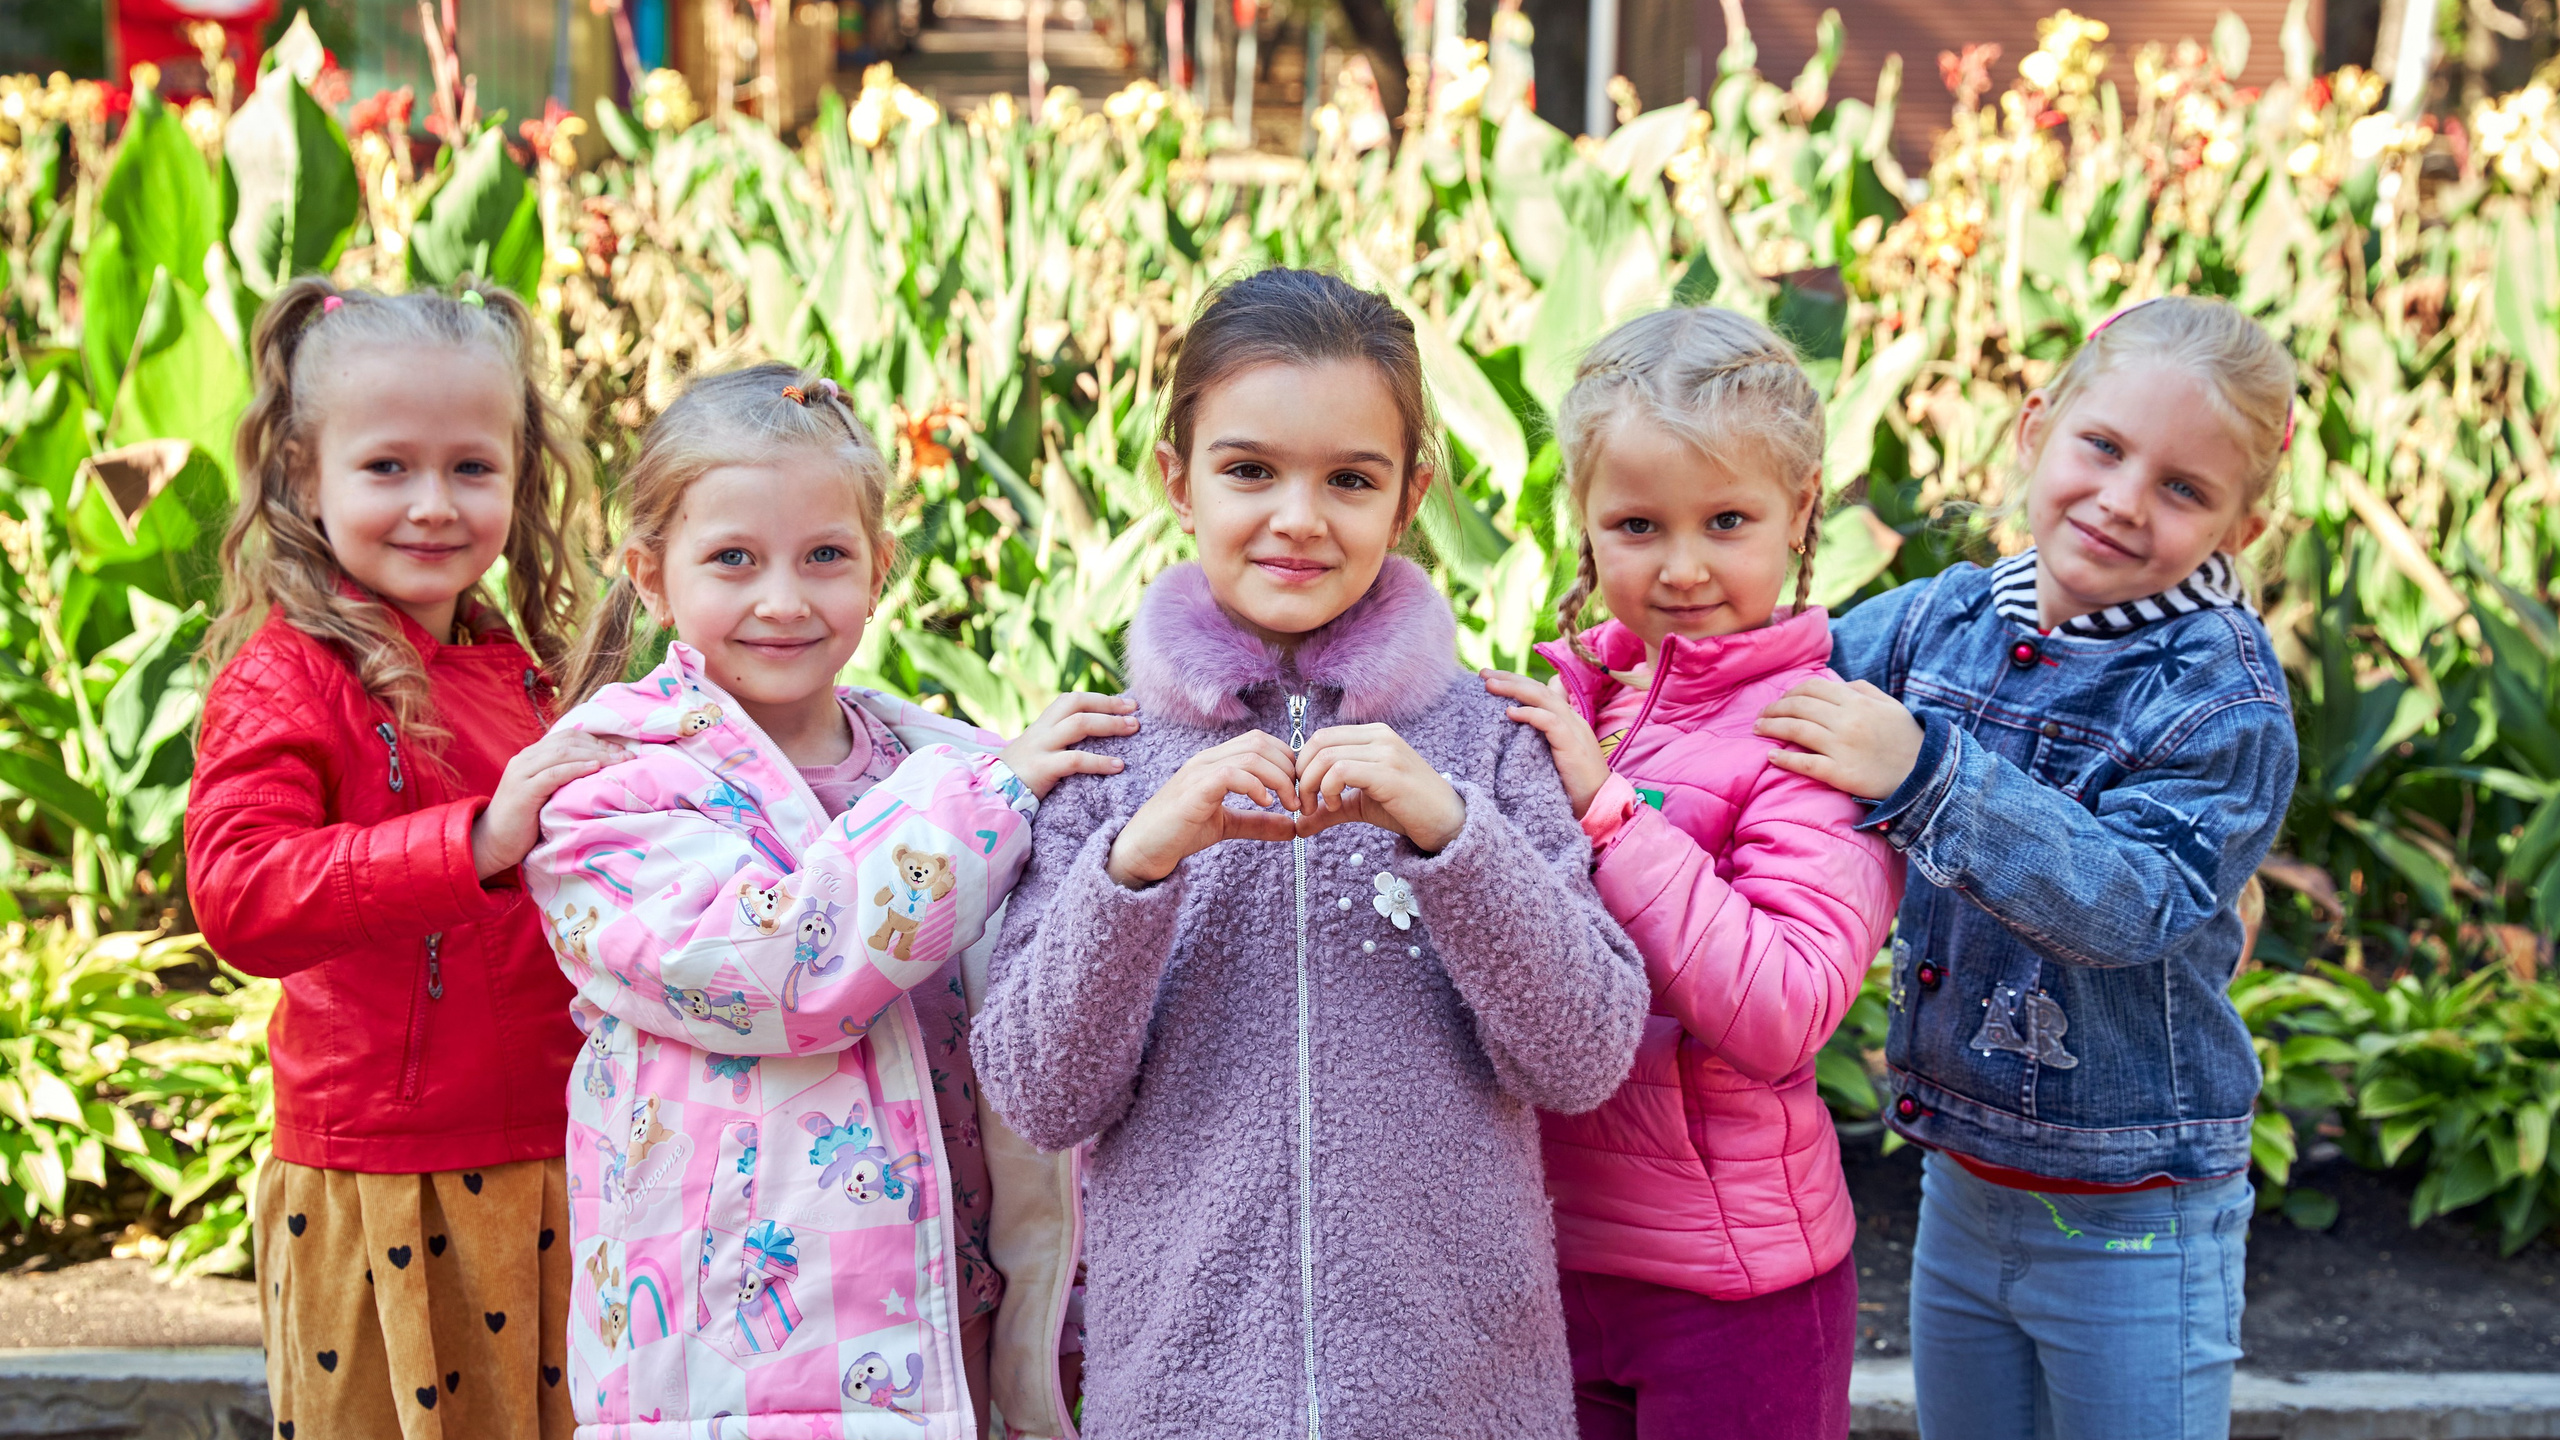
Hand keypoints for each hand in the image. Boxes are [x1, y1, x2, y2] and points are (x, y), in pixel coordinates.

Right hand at [472, 730, 633, 878]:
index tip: (622, 751)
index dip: (597, 741)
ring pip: (563, 753)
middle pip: (569, 741)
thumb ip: (564, 779)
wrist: (492, 842)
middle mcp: (525, 758)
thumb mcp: (546, 793)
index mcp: (532, 755)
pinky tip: (594, 769)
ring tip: (619, 761)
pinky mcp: (523, 791)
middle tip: (628, 756)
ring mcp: (522, 773)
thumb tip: (601, 773)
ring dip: (595, 755)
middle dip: (602, 747)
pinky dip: (575, 768)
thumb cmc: (525, 821)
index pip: (569, 737)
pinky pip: (552, 773)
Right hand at [998, 692, 1139, 797]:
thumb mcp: (1038, 750)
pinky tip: (1118, 766)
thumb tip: (1096, 737)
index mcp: (1043, 723)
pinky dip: (1100, 761)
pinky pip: (1075, 760)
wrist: (991, 793)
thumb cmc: (1021, 774)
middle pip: (1077, 703)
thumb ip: (1059, 741)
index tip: (1127, 703)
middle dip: (1109, 705)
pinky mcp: (1042, 768)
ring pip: (1079, 724)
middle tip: (1135, 712)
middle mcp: (1042, 729)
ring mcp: (1041, 747)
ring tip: (1133, 729)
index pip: (1073, 699)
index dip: (1101, 698)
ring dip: (1110, 725)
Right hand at [1106, 731, 1300, 886]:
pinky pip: (1232, 774)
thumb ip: (1258, 822)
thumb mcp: (1228, 824)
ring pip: (1251, 755)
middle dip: (1288, 768)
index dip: (1286, 760)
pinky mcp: (1194, 790)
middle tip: (1299, 799)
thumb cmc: (1179, 832)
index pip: (1259, 741)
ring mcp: (1199, 771)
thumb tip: (1293, 828)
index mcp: (1215, 761)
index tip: (1298, 789)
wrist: (1143, 849)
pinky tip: (1266, 804)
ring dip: (1279, 779)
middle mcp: (1207, 759)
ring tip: (1289, 805)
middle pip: (1259, 742)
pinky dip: (1256, 786)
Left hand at [1293, 724, 1465, 852]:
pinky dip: (1327, 790)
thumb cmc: (1406, 809)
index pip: (1322, 736)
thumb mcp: (1360, 804)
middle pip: (1319, 743)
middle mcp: (1380, 736)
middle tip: (1304, 804)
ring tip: (1319, 808)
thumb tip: (1298, 826)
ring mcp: (1386, 752)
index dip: (1303, 765)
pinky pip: (1341, 771)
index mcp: (1373, 735)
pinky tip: (1336, 806)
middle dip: (1302, 775)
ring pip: (1326, 757)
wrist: (1446, 822)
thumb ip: (1329, 808)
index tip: (1303, 793)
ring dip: (1311, 786)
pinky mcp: (1388, 773)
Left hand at [1482, 669, 1608, 817]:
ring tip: (1490, 685)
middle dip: (1510, 678)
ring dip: (1514, 689)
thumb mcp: (1553, 754)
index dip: (1516, 680)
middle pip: (1539, 688)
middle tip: (1483, 673)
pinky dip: (1530, 713)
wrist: (1598, 804)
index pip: (1540, 690)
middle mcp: (1572, 718)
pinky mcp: (1572, 744)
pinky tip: (1510, 712)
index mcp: (1568, 718)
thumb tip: (1517, 721)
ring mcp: (1574, 729)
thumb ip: (1541, 736)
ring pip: (1543, 698)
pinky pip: (1550, 721)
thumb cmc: (1572, 784)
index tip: (1490, 677)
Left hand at [1754, 678, 1924, 799]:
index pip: (1813, 688)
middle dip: (1774, 708)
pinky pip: (1805, 763)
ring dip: (1772, 727)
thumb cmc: (1905, 738)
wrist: (1924, 775)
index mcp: (1857, 701)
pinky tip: (1771, 756)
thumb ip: (1862, 689)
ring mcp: (1842, 747)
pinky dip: (1784, 758)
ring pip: (1796, 730)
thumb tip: (1835, 684)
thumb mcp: (1889, 704)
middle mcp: (1847, 721)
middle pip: (1799, 707)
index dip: (1791, 691)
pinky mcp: (1840, 774)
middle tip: (1761, 715)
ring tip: (1758, 729)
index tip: (1780, 700)